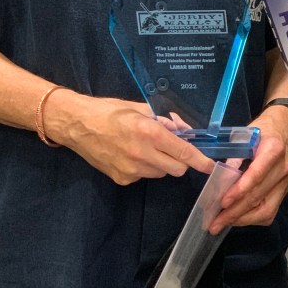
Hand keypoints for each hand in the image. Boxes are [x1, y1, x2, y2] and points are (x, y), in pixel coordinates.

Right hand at [44, 91, 214, 184]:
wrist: (76, 124)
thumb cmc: (109, 111)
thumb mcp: (140, 108)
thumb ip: (165, 119)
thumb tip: (184, 129)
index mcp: (149, 132)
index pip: (183, 152)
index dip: (200, 161)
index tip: (211, 166)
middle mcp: (142, 154)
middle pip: (177, 169)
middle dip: (180, 160)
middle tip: (170, 147)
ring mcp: (131, 170)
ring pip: (161, 173)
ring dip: (161, 163)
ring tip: (144, 147)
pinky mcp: (122, 179)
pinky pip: (143, 176)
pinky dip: (144, 168)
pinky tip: (129, 155)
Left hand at [208, 106, 287, 234]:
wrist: (281, 132)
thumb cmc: (259, 132)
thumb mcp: (243, 136)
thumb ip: (233, 156)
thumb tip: (219, 180)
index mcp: (273, 149)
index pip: (257, 174)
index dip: (240, 190)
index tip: (223, 202)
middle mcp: (282, 168)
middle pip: (258, 196)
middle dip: (235, 212)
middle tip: (214, 223)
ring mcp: (284, 182)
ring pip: (266, 209)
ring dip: (242, 219)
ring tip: (222, 224)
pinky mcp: (283, 192)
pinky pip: (269, 212)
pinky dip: (251, 219)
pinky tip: (236, 219)